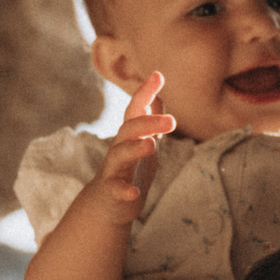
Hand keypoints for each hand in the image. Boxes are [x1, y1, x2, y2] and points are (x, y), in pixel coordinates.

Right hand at [86, 73, 176, 224]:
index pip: (136, 110)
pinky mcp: (112, 191)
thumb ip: (150, 122)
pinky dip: (124, 190)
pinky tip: (134, 193)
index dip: (145, 92)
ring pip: (120, 154)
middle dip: (147, 122)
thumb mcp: (142, 143)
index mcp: (130, 136)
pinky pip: (116, 189)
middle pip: (129, 129)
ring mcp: (114, 169)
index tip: (158, 75)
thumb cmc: (128, 170)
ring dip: (135, 148)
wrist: (106, 204)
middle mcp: (119, 147)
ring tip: (151, 145)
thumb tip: (159, 97)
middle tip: (172, 121)